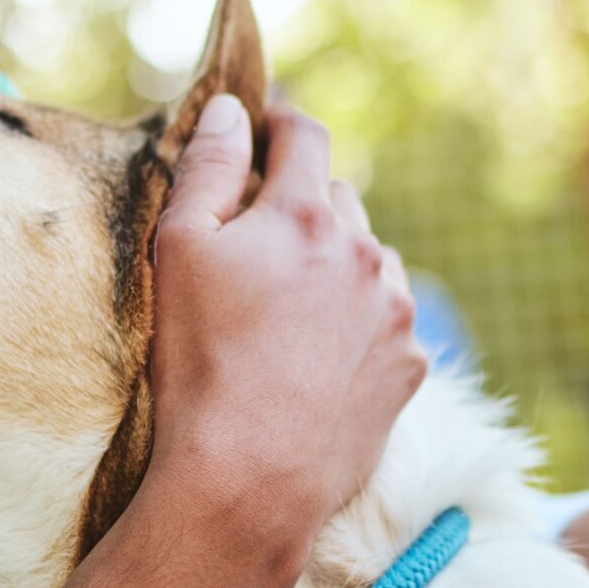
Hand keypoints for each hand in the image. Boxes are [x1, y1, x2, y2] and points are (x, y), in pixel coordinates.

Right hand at [146, 94, 426, 553]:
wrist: (249, 478)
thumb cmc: (200, 361)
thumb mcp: (178, 250)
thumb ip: (206, 168)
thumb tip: (229, 109)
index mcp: (305, 215)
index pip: (305, 136)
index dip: (279, 123)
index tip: (261, 129)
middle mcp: (364, 253)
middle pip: (336, 197)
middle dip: (299, 203)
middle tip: (254, 241)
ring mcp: (396, 312)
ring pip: (368, 257)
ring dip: (334, 262)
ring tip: (286, 308)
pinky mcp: (410, 366)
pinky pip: (387, 318)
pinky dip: (358, 319)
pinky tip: (315, 354)